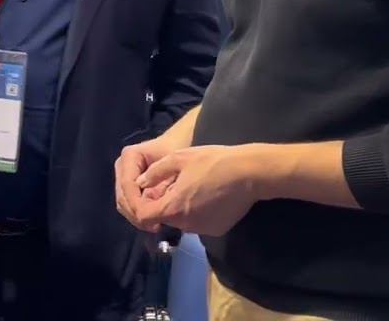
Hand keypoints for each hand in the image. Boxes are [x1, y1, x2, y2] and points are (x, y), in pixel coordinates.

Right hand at [115, 135, 179, 232]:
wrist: (182, 142)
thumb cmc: (180, 150)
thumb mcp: (173, 162)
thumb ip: (160, 181)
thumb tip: (150, 205)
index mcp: (130, 157)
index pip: (128, 185)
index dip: (137, 204)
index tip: (152, 218)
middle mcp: (122, 166)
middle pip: (123, 196)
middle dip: (136, 213)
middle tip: (154, 226)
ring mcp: (123, 176)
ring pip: (123, 203)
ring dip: (137, 216)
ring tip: (155, 225)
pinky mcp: (128, 186)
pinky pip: (129, 204)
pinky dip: (139, 214)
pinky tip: (154, 221)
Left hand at [131, 145, 263, 236]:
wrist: (249, 173)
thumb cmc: (213, 161)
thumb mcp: (179, 158)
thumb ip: (156, 173)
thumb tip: (140, 183)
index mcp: (173, 207)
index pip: (143, 216)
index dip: (139, 205)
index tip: (144, 194)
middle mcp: (185, 224)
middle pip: (162, 218)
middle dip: (160, 204)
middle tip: (169, 186)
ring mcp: (202, 230)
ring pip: (180, 221)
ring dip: (178, 209)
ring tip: (189, 188)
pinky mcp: (216, 230)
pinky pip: (198, 223)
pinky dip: (195, 213)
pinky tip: (205, 195)